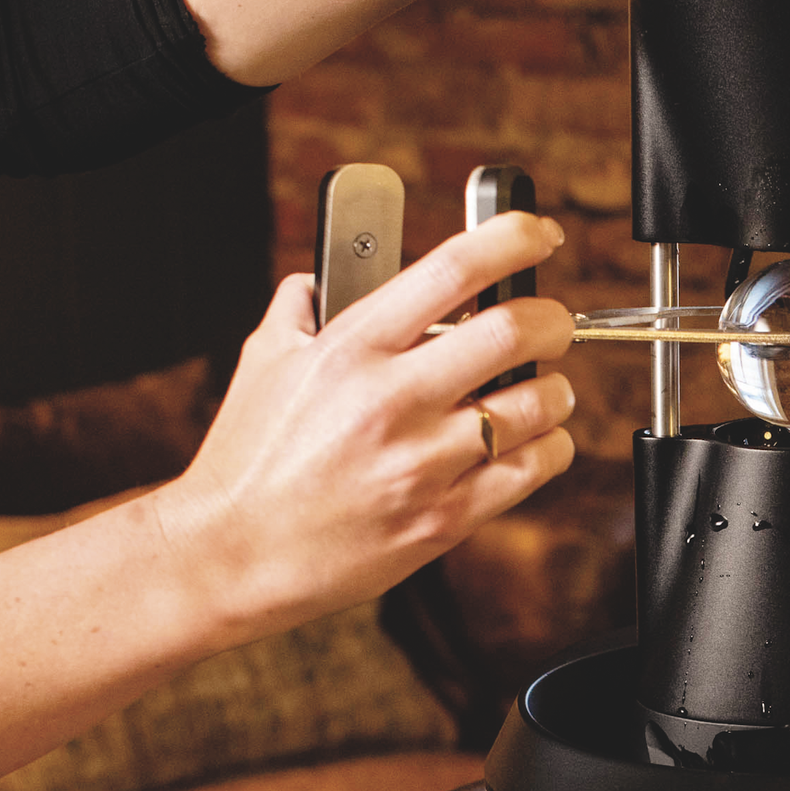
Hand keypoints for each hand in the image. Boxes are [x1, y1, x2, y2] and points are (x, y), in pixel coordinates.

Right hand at [150, 211, 577, 642]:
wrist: (234, 553)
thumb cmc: (247, 461)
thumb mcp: (264, 360)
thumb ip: (304, 304)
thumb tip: (331, 271)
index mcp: (353, 348)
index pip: (453, 271)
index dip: (514, 239)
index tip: (538, 236)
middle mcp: (392, 400)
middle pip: (515, 332)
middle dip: (553, 318)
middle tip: (553, 322)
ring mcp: (422, 462)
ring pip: (537, 404)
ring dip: (555, 389)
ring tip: (543, 389)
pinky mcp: (444, 519)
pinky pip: (532, 470)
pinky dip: (549, 447)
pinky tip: (534, 441)